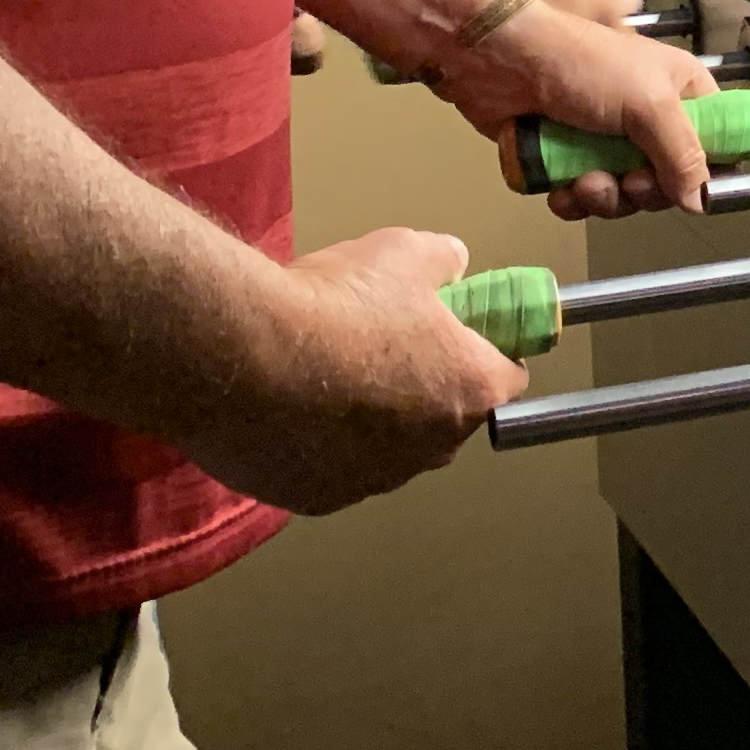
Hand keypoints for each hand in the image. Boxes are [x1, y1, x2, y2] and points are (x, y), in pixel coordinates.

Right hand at [180, 227, 522, 513]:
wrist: (242, 354)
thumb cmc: (334, 304)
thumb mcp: (405, 251)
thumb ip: (444, 261)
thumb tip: (451, 264)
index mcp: (472, 390)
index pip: (507, 377)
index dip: (484, 351)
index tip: (459, 336)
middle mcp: (435, 448)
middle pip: (448, 418)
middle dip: (425, 388)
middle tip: (383, 349)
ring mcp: (376, 480)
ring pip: (389, 450)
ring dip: (372, 423)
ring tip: (327, 377)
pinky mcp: (319, 498)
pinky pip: (332, 470)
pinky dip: (320, 447)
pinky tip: (291, 409)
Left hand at [426, 0, 719, 217]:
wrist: (502, 60)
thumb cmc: (583, 64)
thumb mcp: (650, 103)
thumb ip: (683, 154)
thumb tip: (701, 200)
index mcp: (682, 94)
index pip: (718, 141)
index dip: (709, 170)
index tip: (691, 186)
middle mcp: (649, 119)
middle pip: (669, 180)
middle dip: (646, 190)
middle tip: (631, 181)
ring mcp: (607, 140)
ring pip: (625, 195)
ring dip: (606, 198)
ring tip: (584, 181)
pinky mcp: (569, 159)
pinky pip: (584, 199)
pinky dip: (573, 201)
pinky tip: (561, 188)